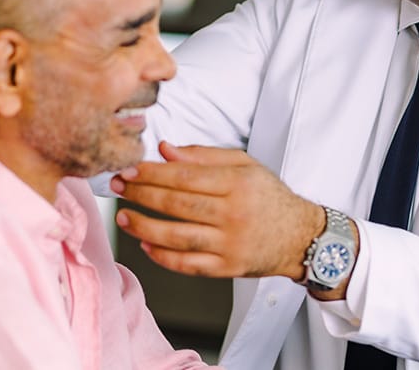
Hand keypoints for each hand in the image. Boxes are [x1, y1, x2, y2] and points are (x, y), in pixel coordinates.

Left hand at [111, 142, 324, 280]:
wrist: (300, 236)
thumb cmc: (269, 197)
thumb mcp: (245, 165)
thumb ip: (204, 156)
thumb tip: (166, 150)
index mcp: (237, 183)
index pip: (185, 177)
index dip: (152, 173)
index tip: (130, 169)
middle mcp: (234, 214)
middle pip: (177, 204)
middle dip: (141, 195)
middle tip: (118, 187)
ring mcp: (230, 244)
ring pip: (178, 237)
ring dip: (144, 227)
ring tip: (123, 217)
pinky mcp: (228, 268)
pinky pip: (188, 264)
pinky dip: (163, 257)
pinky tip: (146, 246)